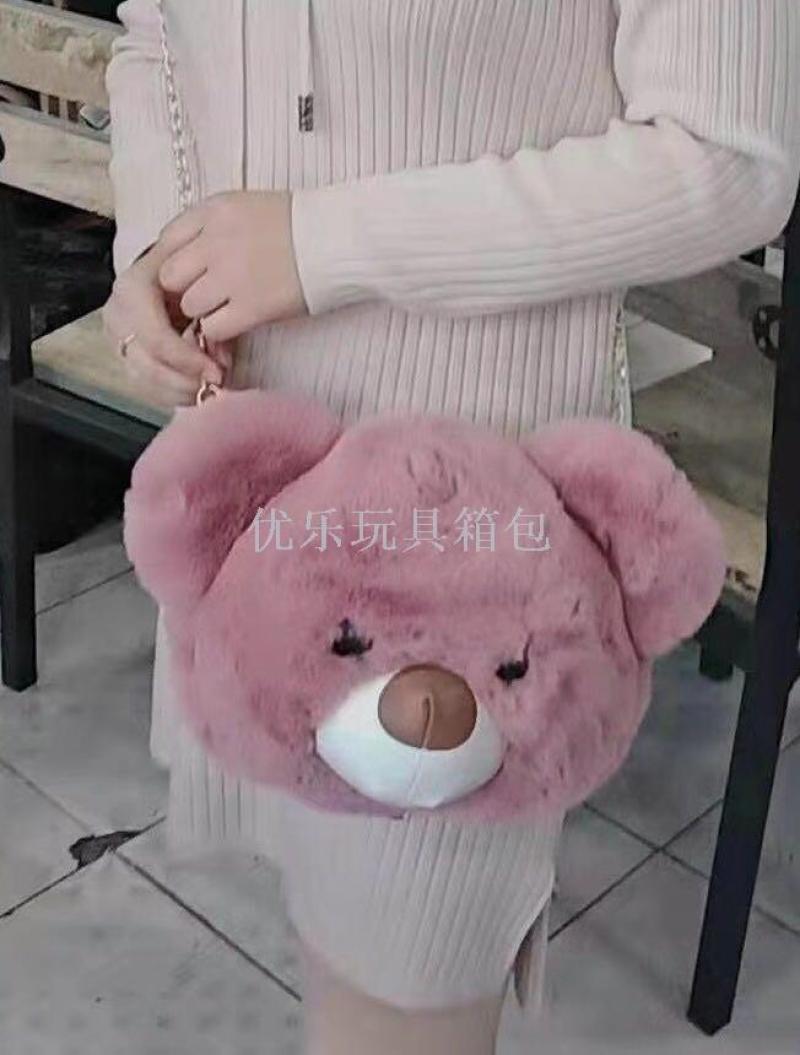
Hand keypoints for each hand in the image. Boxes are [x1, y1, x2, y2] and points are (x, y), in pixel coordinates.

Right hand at [103, 241, 231, 406]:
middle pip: (149, 365)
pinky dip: (173, 395)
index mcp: (132, 290)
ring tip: (210, 392)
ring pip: (145, 381)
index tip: (219, 371)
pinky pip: (146, 386)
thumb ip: (211, 293)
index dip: (188, 360)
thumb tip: (222, 339)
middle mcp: (118, 317)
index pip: (156, 338)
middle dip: (186, 381)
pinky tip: (197, 393)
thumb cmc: (186, 260)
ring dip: (181, 393)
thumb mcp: (197, 258)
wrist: (165, 261)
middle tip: (218, 385)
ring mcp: (119, 339)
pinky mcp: (126, 354)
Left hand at [157, 191, 307, 342]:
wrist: (341, 239)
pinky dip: (221, 330)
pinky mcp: (252, 306)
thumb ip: (213, 226)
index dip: (177, 263)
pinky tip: (239, 322)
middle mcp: (216, 240)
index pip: (167, 241)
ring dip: (204, 312)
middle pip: (170, 276)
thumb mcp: (249, 206)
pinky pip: (213, 327)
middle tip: (206, 295)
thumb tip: (188, 257)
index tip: (190, 274)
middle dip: (184, 289)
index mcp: (214, 210)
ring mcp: (232, 275)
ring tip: (228, 308)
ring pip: (190, 305)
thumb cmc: (304, 225)